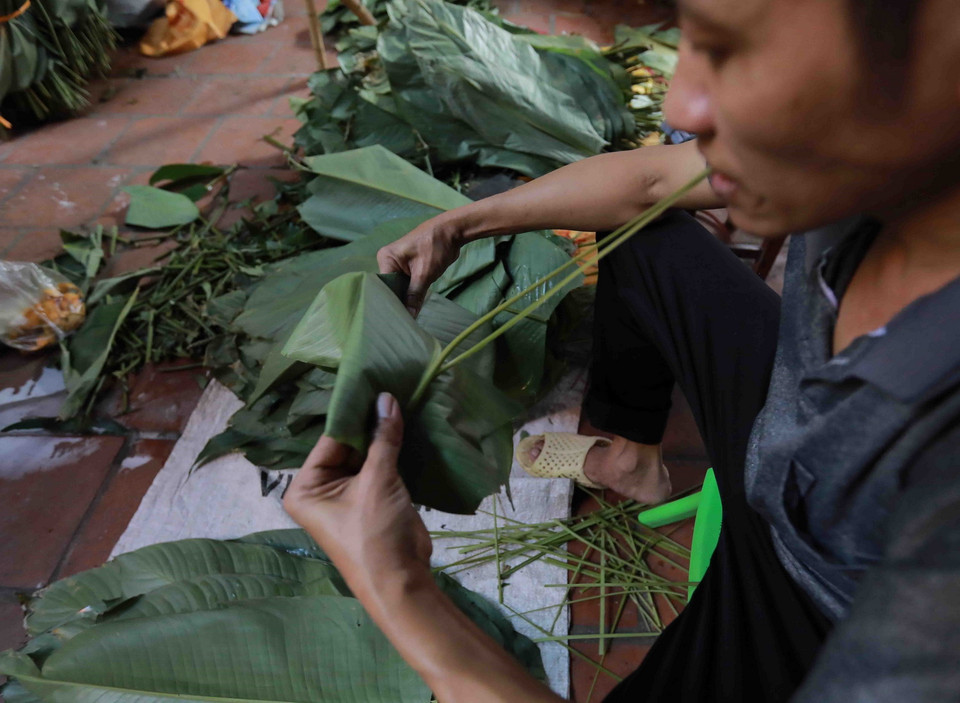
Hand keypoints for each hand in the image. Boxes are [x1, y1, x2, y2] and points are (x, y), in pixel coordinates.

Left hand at [283, 393, 431, 599]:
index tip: (374, 383)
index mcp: (306, 487)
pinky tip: (409, 423)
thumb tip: (386, 398)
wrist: (401, 582)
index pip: (331, 439)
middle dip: (370, 423)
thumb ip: (383, 439)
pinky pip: (381, 466)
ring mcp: (349, 493)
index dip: (354, 414)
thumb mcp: (377, 482)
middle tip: (392, 387)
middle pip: (348, 445)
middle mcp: (322, 487)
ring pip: (367, 454)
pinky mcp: (374, 498)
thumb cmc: (374, 534)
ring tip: (403, 398)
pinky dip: (394, 449)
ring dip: (384, 435)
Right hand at [376, 214, 462, 316]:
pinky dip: (411, 293)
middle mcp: (388, 261)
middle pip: (390, 288)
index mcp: (386, 259)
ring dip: (406, 299)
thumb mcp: (424, 273)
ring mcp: (398, 264)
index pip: (384, 286)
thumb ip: (415, 295)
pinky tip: (413, 307)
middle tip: (403, 321)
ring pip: (399, 288)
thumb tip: (409, 316)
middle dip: (398, 302)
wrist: (453, 231)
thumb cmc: (436, 246)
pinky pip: (407, 284)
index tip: (395, 318)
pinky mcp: (408, 268)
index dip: (390, 302)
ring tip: (407, 317)